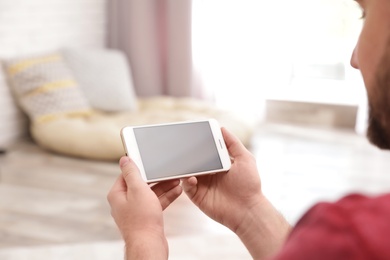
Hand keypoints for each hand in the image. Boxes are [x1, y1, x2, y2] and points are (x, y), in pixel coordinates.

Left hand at [107, 156, 181, 258]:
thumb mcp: (138, 189)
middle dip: (156, 178)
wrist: (149, 245)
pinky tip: (176, 192)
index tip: (150, 162)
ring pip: (150, 194)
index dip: (140, 168)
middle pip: (141, 184)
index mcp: (117, 194)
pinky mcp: (145, 218)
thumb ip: (132, 173)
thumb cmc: (142, 221)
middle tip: (168, 172)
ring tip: (176, 181)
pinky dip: (166, 197)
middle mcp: (124, 202)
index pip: (127, 174)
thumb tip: (124, 160)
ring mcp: (135, 211)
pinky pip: (156, 203)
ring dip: (164, 187)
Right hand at [182, 128, 289, 258]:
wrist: (247, 209)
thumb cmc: (249, 184)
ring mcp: (202, 185)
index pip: (205, 151)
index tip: (192, 135)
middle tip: (181, 146)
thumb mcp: (245, 159)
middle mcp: (209, 173)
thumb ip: (233, 143)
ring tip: (184, 161)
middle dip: (188, 154)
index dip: (199, 144)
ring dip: (185, 167)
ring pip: (187, 172)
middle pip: (194, 161)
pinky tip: (192, 177)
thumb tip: (222, 128)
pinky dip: (186, 180)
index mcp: (219, 164)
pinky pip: (187, 186)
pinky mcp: (197, 196)